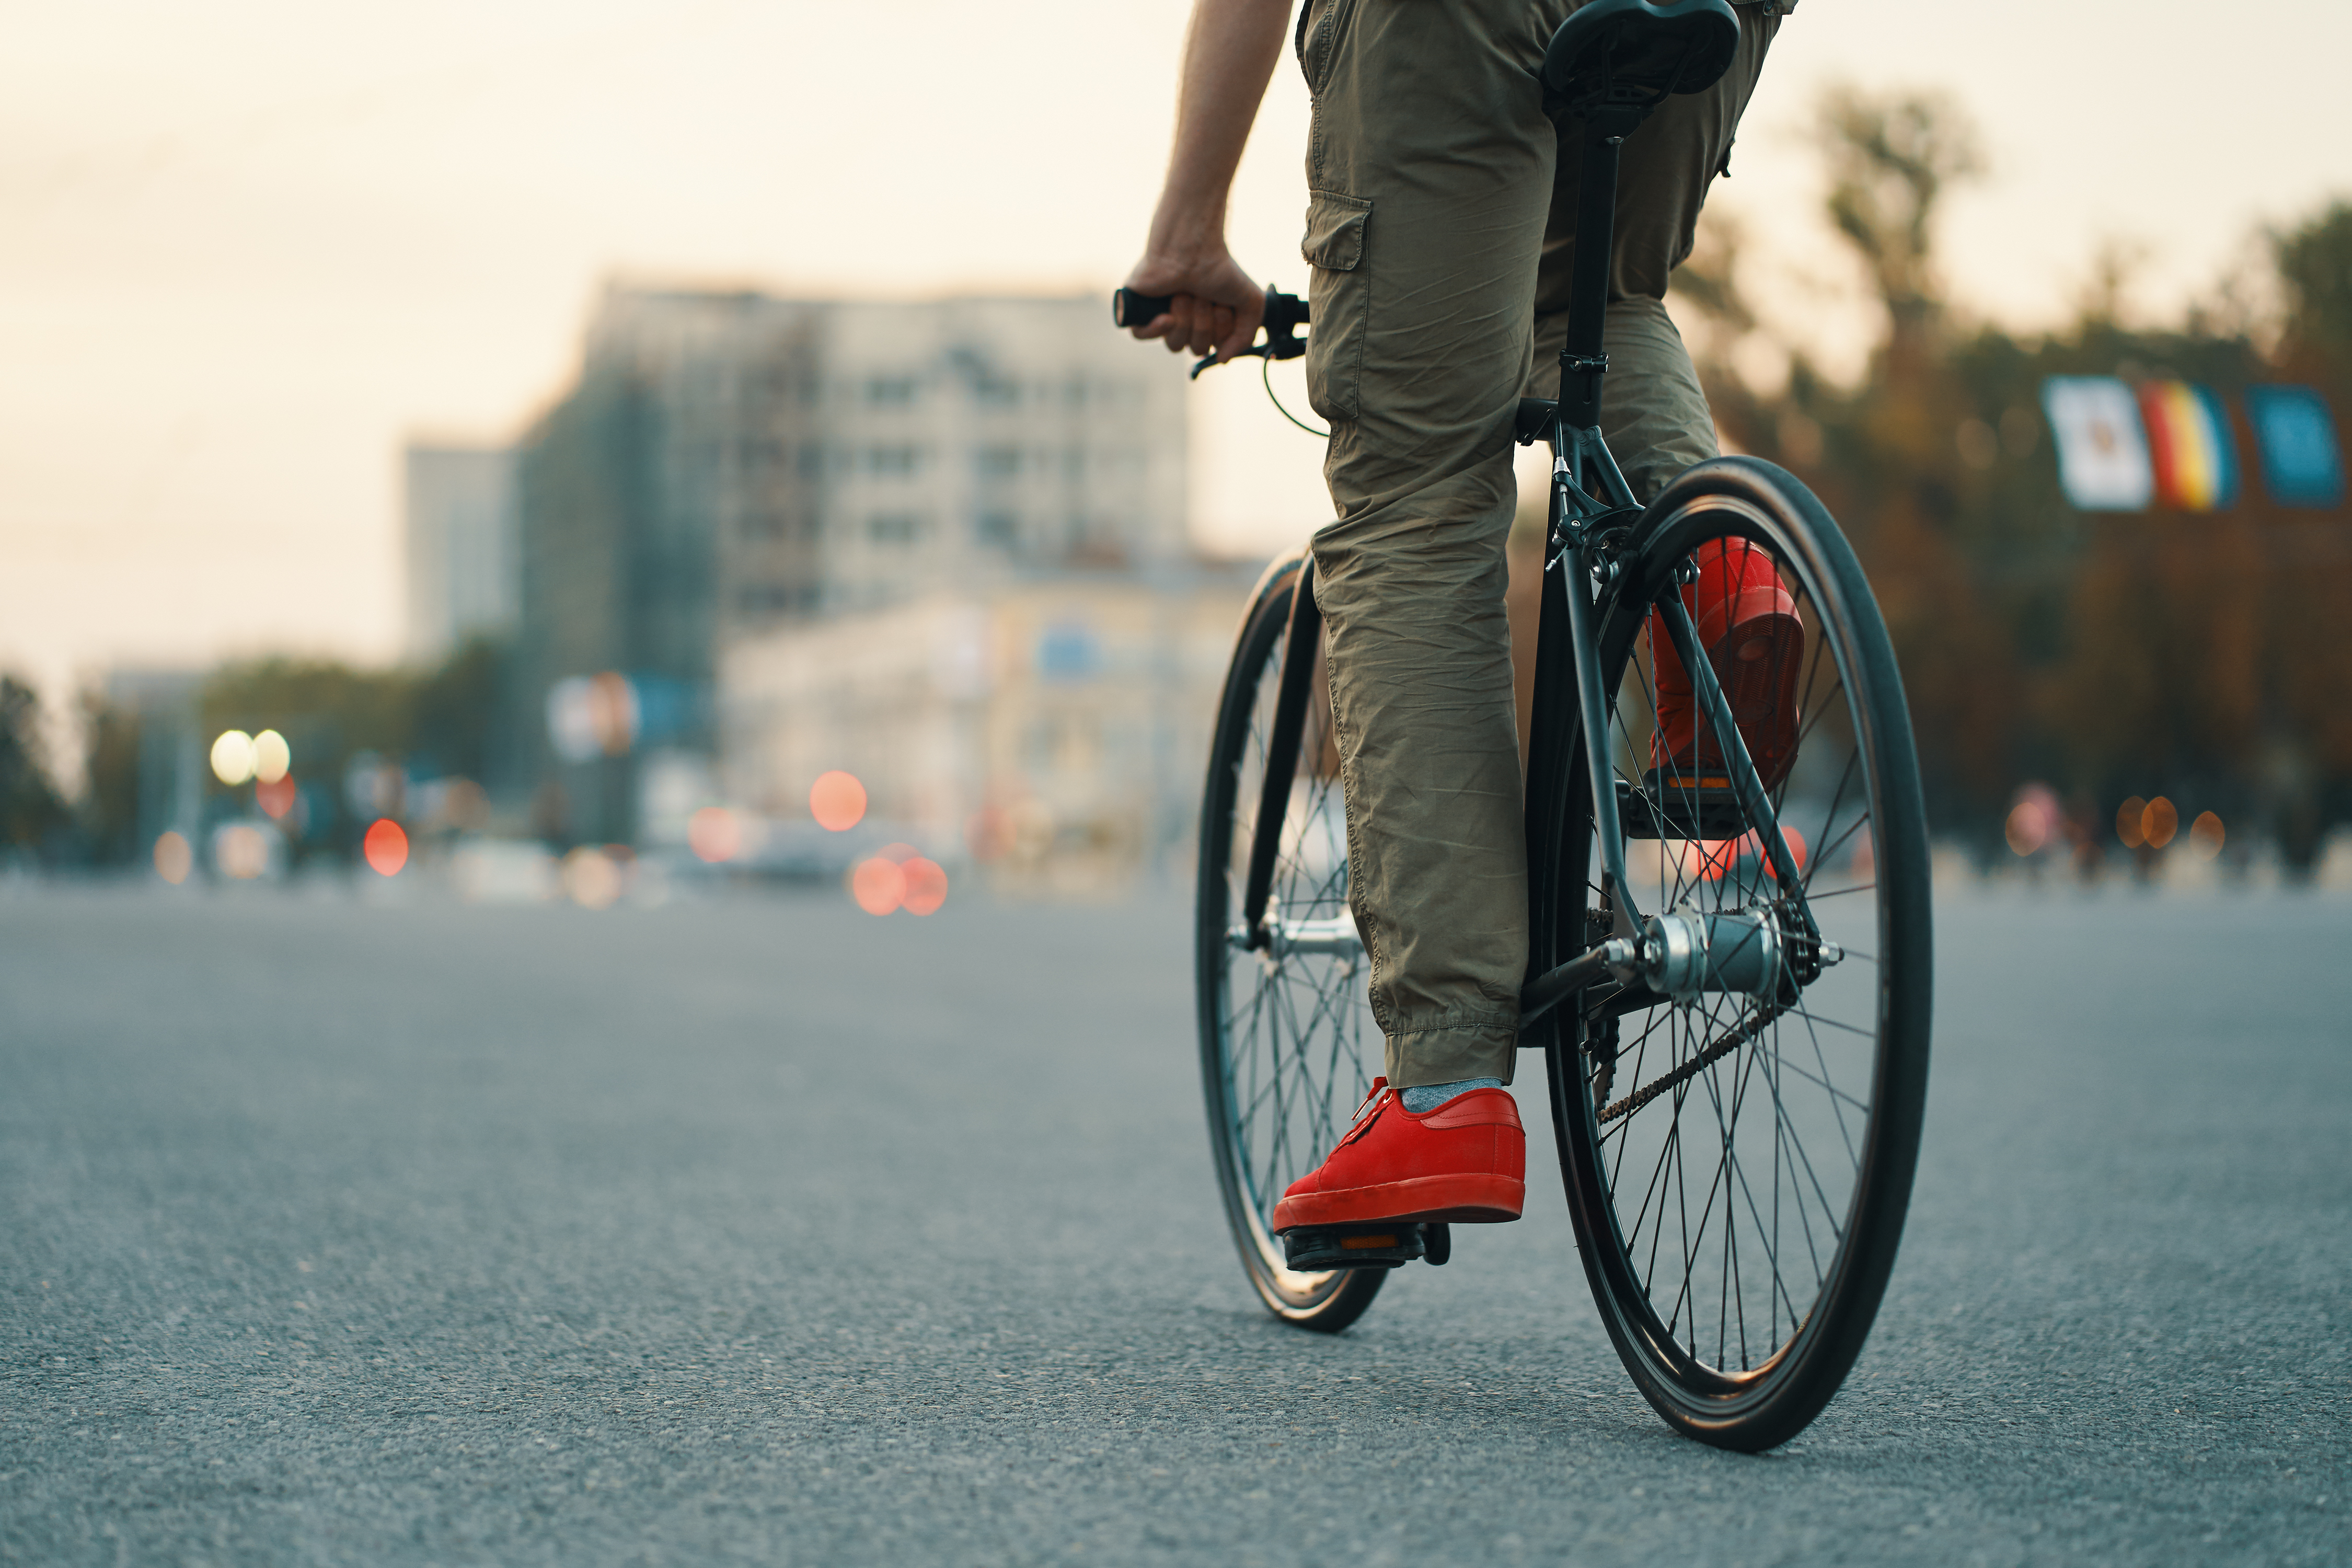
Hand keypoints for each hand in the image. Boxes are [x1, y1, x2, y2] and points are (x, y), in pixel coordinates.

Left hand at [1122, 241, 1265, 363]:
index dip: (1219, 333)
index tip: (1223, 307)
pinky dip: (1155, 328)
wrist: (1193, 247)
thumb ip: (1246, 337)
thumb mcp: (1251, 303)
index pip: (1211, 348)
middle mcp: (1183, 321)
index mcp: (1206, 322)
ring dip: (1185, 319)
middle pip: (1194, 348)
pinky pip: (1141, 335)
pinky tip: (1165, 315)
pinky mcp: (1139, 308)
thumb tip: (1222, 360)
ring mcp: (1160, 315)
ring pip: (1172, 344)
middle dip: (1203, 323)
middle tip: (1203, 296)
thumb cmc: (1220, 269)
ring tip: (1185, 293)